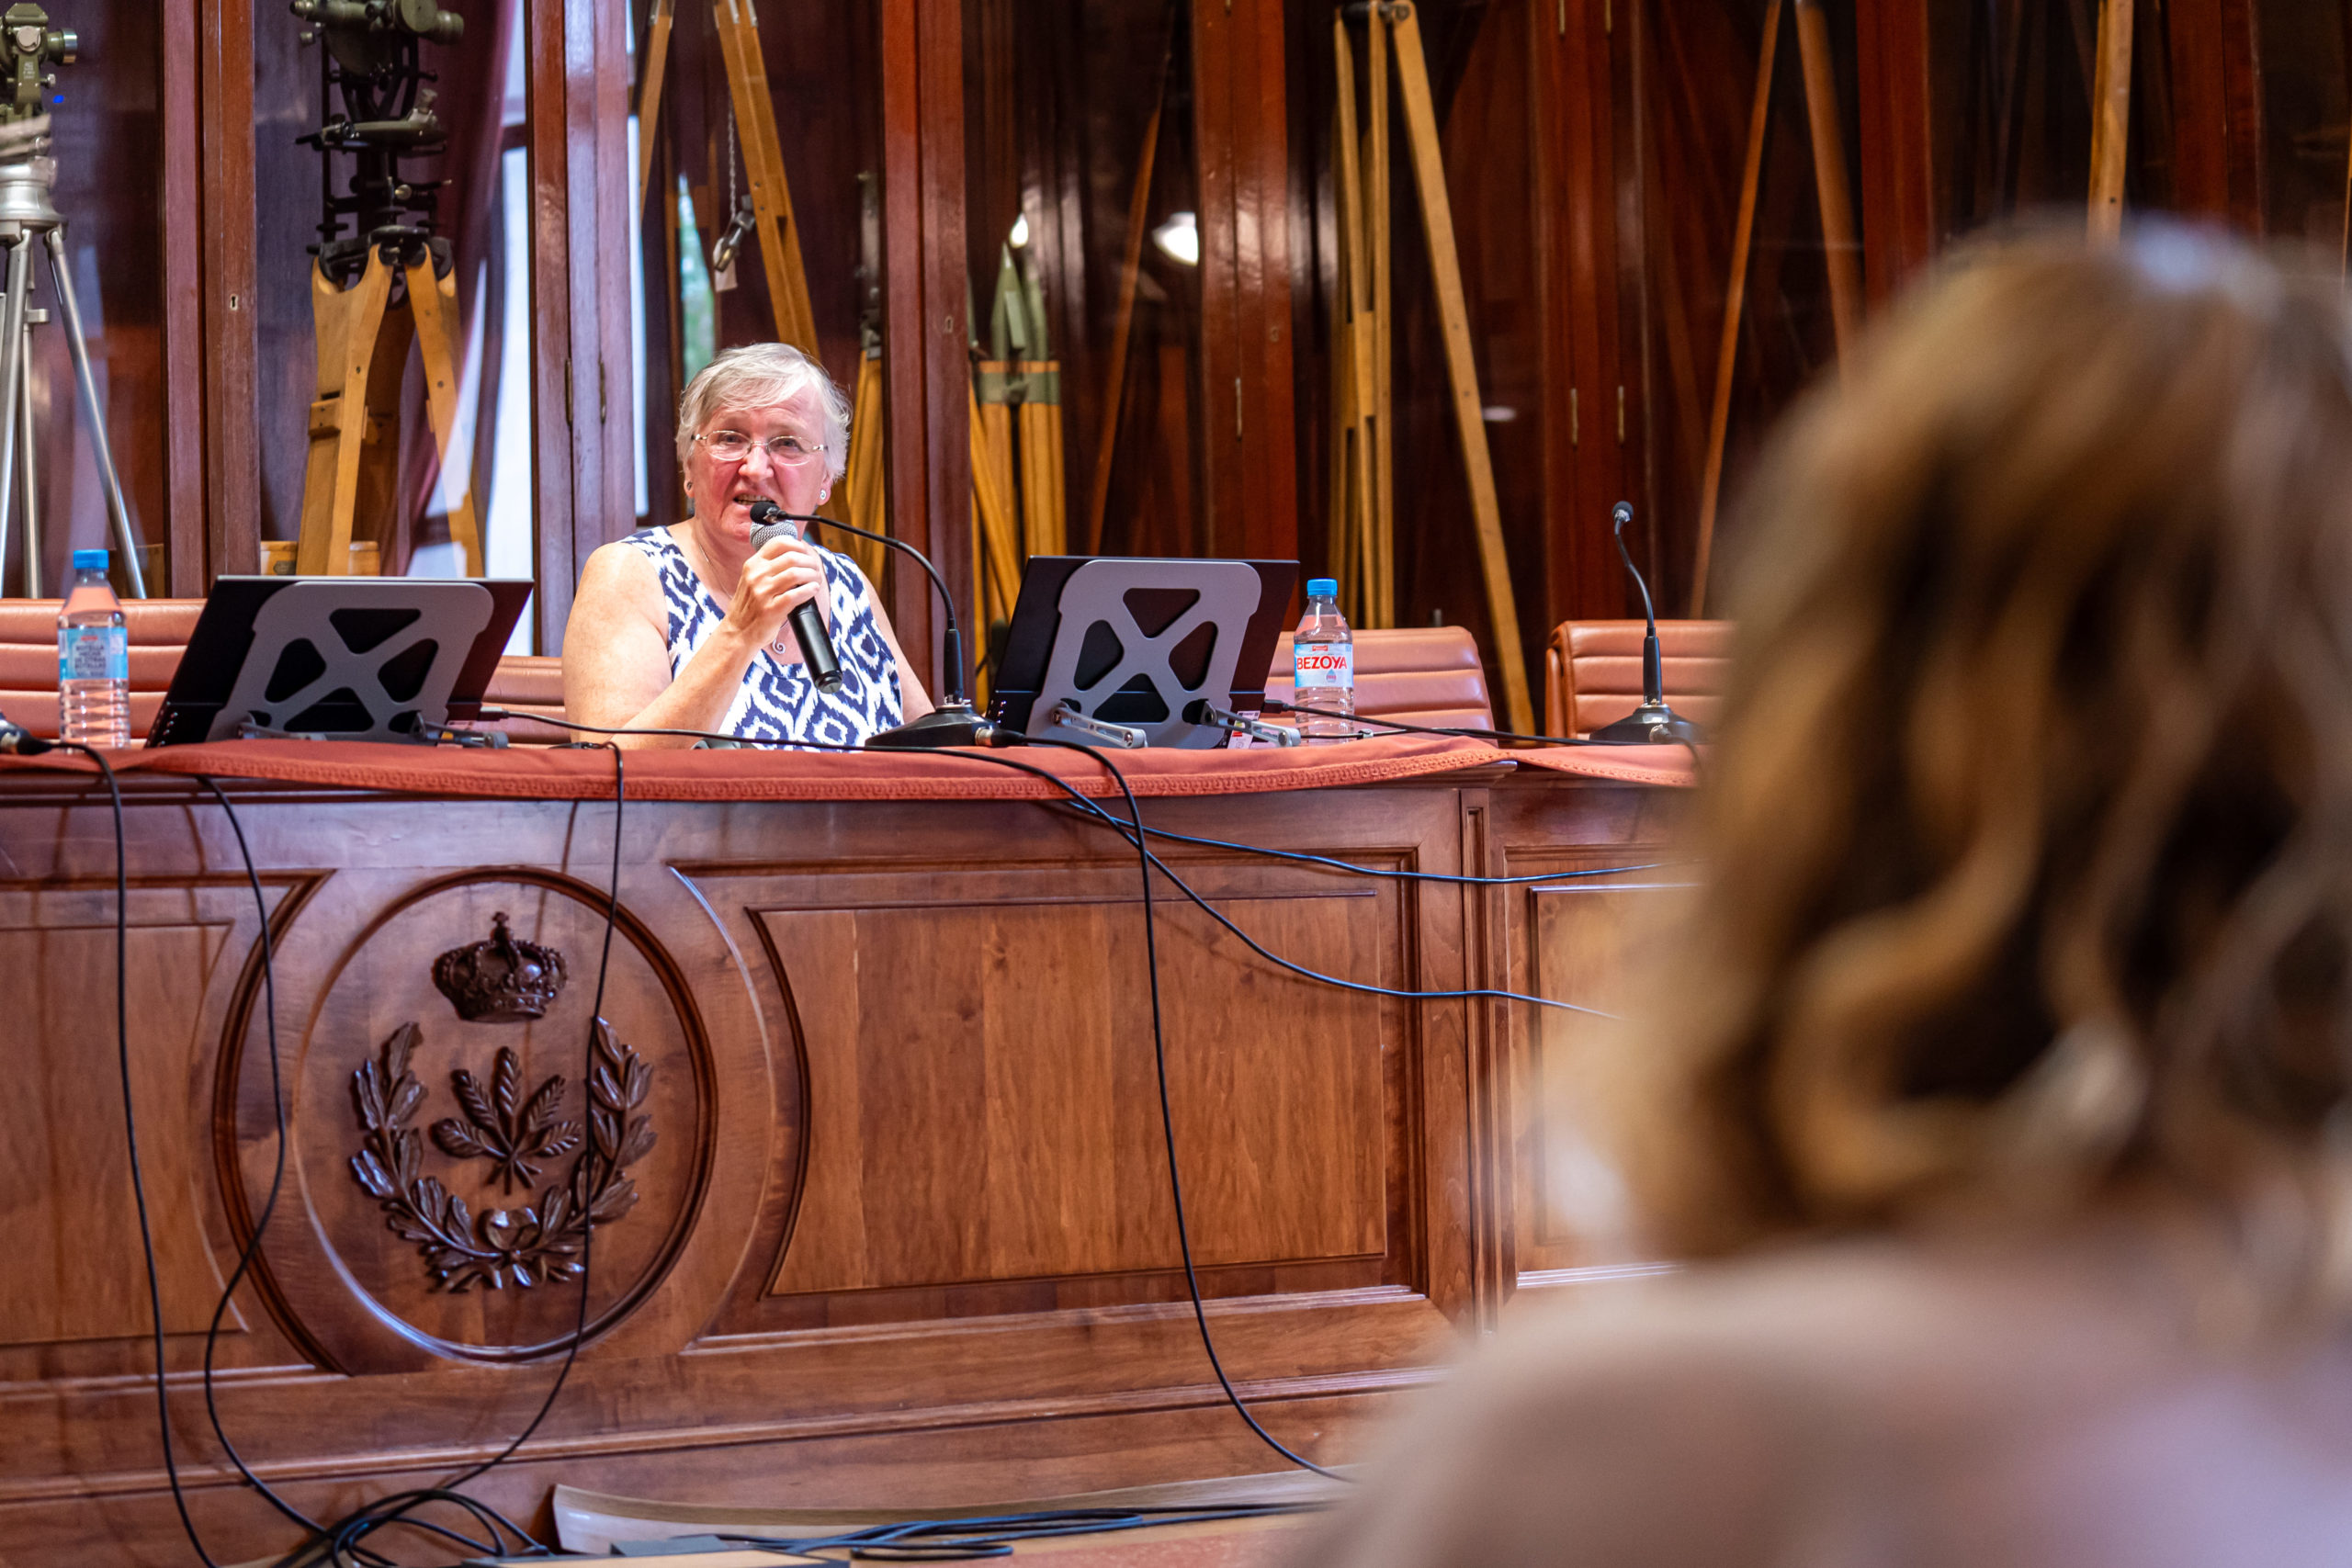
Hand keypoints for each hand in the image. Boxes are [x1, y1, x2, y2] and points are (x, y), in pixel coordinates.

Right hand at [726, 535, 828, 654]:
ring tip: (816, 580)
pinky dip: (809, 590)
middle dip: (810, 562)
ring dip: (812, 576)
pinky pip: (796, 594)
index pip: (779, 543)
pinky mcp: (771, 609)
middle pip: (792, 558)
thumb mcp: (751, 579)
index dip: (798, 546)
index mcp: (753, 564)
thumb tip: (797, 555)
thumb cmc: (750, 606)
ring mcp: (763, 592)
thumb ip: (769, 567)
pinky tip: (813, 590)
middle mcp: (756, 576)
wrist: (738, 631)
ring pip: (796, 574)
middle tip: (815, 570)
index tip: (806, 554)